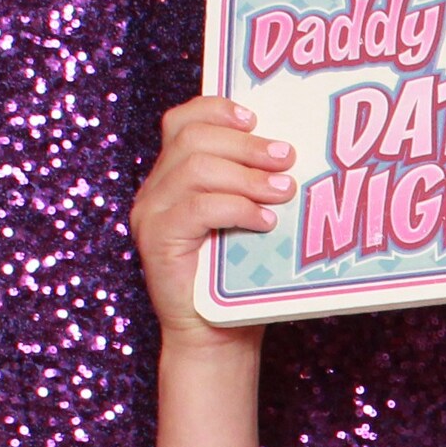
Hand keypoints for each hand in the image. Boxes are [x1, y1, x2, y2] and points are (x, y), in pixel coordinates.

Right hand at [129, 95, 296, 353]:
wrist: (216, 337)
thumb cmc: (236, 278)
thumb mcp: (247, 219)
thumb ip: (252, 183)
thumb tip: (294, 151)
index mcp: (172, 176)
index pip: (182, 120)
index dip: (217, 109)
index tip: (257, 118)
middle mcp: (155, 190)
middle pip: (193, 138)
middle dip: (245, 143)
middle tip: (287, 157)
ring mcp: (151, 214)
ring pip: (195, 168)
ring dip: (247, 175)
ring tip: (283, 191)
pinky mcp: (157, 240)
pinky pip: (198, 208)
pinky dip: (236, 208)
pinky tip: (264, 220)